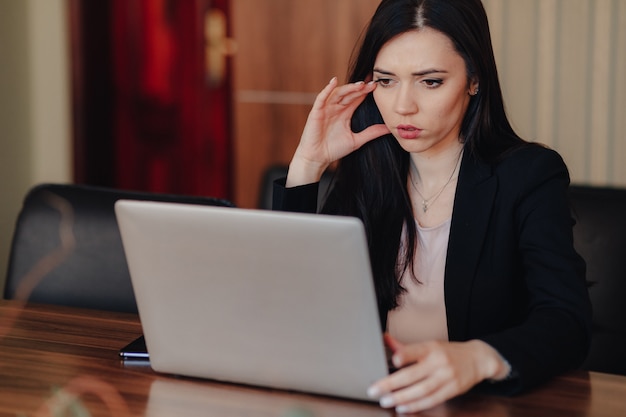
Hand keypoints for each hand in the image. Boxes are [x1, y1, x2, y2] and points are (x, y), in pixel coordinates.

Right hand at [286, 77, 389, 186]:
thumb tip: (389, 129)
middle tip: (372, 83)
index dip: (366, 91)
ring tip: (360, 84)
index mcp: (345, 113)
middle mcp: (336, 108)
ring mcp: (326, 109)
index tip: (378, 85)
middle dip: (360, 88)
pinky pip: (322, 97)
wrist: (317, 158)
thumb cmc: (333, 149)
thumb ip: (371, 133)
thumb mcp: (357, 140)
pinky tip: (334, 81)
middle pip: (349, 93)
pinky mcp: (316, 112)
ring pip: (338, 93)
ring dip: (348, 88)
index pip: (357, 98)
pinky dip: (327, 89)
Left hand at [367, 335, 508, 412]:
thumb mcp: (429, 345)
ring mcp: (446, 377)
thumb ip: (406, 347)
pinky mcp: (453, 390)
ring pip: (421, 390)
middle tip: (375, 390)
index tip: (394, 359)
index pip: (416, 350)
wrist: (478, 358)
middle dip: (391, 384)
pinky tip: (403, 407)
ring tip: (386, 401)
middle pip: (413, 374)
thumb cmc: (448, 352)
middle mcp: (438, 361)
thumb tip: (384, 339)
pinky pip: (432, 400)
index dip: (405, 355)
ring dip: (401, 398)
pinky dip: (416, 405)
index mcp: (431, 347)